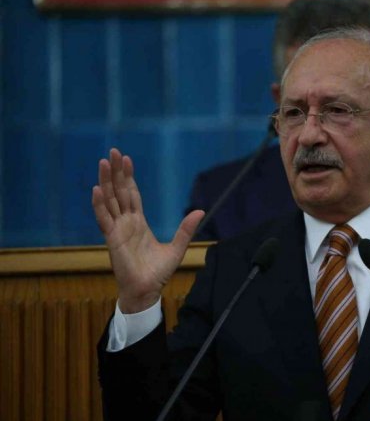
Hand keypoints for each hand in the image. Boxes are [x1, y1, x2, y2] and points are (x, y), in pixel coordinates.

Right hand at [92, 148, 203, 312]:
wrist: (147, 291)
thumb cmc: (158, 273)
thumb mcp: (177, 247)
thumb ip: (185, 229)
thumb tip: (200, 211)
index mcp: (138, 223)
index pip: (132, 194)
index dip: (128, 177)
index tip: (126, 160)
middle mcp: (126, 223)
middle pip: (119, 192)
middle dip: (115, 172)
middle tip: (112, 152)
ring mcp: (117, 230)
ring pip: (109, 200)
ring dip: (105, 181)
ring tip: (103, 162)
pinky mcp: (112, 239)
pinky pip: (104, 219)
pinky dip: (99, 204)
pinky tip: (97, 189)